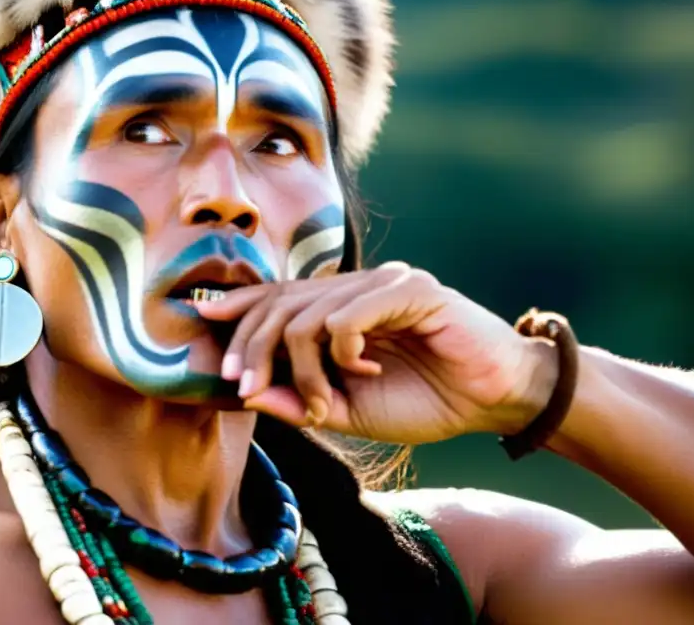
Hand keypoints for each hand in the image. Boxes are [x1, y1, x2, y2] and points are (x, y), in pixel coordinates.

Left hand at [193, 263, 555, 444]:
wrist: (493, 399)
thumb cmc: (427, 400)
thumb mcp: (351, 410)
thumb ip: (303, 401)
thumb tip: (249, 394)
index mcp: (342, 309)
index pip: (279, 298)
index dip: (240, 305)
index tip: (200, 316)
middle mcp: (358, 287)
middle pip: (281, 304)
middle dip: (251, 346)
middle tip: (241, 383)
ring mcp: (383, 284)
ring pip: (309, 314)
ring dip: (303, 368)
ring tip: (321, 402)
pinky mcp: (410, 289)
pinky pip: (349, 315)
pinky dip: (343, 350)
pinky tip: (363, 369)